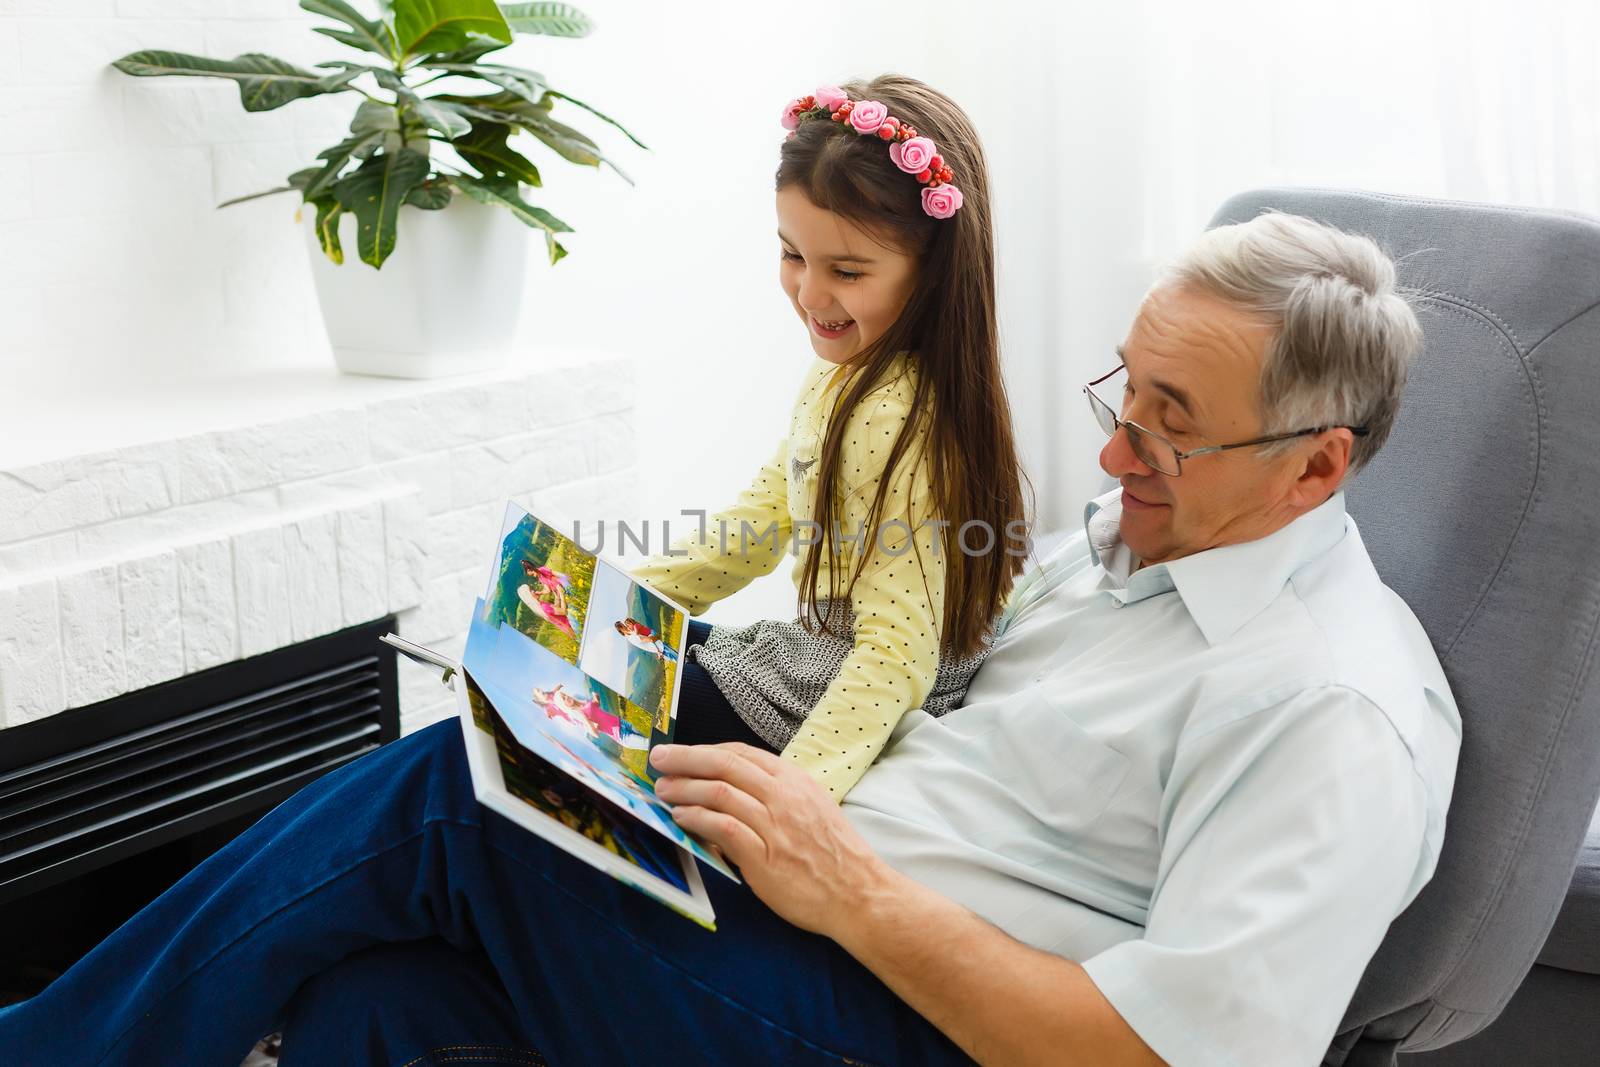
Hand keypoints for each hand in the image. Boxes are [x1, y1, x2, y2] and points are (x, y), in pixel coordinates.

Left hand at [650, 742, 894, 936]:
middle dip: (686, 758)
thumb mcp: (811, 809)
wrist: (859, 894)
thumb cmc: (834, 856)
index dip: (707, 750)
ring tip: (662, 789)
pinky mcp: (765, 856)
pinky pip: (722, 828)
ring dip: (684, 788)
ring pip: (719, 792)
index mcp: (795, 781)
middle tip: (659, 759)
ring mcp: (775, 825)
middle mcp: (784, 796)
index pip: (742, 753)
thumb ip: (776, 797)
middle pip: (724, 764)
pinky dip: (696, 818)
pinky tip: (680, 817)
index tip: (684, 753)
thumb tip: (732, 791)